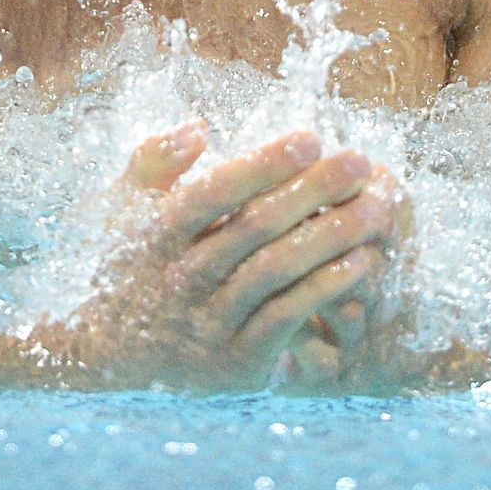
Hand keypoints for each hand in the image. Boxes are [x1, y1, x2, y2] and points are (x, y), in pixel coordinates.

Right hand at [41, 122, 397, 391]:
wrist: (114, 358)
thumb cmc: (131, 264)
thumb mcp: (124, 208)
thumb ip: (154, 160)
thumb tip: (199, 127)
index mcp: (154, 236)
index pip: (211, 195)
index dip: (262, 166)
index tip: (311, 138)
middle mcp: (181, 280)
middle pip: (252, 229)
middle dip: (311, 191)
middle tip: (359, 161)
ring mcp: (210, 324)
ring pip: (277, 273)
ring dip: (331, 237)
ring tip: (376, 208)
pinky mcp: (238, 361)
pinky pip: (289, 319)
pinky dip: (327, 289)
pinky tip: (363, 261)